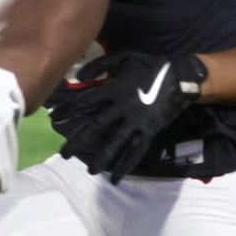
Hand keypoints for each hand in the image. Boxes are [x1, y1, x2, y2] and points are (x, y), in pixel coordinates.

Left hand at [46, 49, 207, 177]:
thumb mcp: (124, 57)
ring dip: (101, 158)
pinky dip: (126, 165)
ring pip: (114, 143)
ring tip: (90, 170)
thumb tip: (81, 76)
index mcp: (115, 89)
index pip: (86, 102)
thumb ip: (101, 64)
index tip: (54, 119)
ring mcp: (136, 122)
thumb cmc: (149, 66)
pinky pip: (136, 151)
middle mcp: (122, 108)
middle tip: (64, 154)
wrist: (180, 77)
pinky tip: (117, 178)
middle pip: (95, 127)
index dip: (69, 111)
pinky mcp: (149, 131)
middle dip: (78, 141)